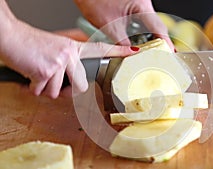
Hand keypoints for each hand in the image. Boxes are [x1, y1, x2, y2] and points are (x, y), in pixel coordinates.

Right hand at [0, 20, 138, 98]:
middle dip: (67, 90)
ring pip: (58, 92)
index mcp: (74, 48)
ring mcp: (60, 62)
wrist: (9, 36)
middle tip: (53, 79)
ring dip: (45, 87)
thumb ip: (69, 63)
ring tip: (38, 72)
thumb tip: (74, 84)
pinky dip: (33, 87)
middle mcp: (70, 54)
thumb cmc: (31, 44)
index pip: (101, 49)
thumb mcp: (56, 49)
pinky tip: (30, 73)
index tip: (134, 52)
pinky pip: (42, 91)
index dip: (118, 51)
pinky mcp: (46, 71)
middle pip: (80, 86)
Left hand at [74, 0, 174, 50]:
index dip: (165, 42)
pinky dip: (146, 32)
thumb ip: (122, 43)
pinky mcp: (135, 5)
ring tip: (155, 52)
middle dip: (160, 42)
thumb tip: (132, 54)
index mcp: (141, 4)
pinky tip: (145, 41)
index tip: (170, 53)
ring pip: (152, 23)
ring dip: (153, 37)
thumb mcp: (109, 26)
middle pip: (158, 26)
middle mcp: (144, 2)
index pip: (158, 27)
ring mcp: (140, 3)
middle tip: (163, 56)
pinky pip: (145, 20)